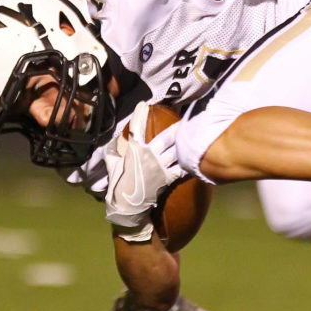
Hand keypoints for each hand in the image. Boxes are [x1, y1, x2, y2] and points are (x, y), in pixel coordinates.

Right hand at [104, 102, 184, 239]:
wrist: (128, 205)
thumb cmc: (118, 184)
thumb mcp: (112, 165)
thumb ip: (113, 151)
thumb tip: (114, 140)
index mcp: (134, 150)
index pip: (136, 128)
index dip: (140, 115)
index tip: (144, 104)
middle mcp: (149, 156)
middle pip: (166, 138)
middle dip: (175, 128)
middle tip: (184, 119)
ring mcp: (159, 166)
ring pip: (176, 150)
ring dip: (185, 142)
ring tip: (194, 134)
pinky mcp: (167, 177)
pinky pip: (181, 168)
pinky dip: (189, 163)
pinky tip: (198, 157)